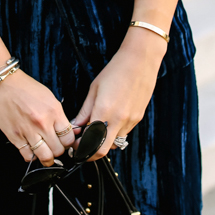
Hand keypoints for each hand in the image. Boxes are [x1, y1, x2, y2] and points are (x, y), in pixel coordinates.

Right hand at [0, 70, 74, 166]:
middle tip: (55, 147)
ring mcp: (28, 132)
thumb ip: (58, 115)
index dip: (68, 142)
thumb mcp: (48, 97)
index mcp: (54, 111)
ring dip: (47, 158)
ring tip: (45, 153)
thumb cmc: (24, 87)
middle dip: (58, 150)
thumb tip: (67, 130)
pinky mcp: (15, 137)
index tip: (65, 142)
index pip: (69, 138)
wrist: (2, 84)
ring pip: (44, 157)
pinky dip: (31, 156)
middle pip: (58, 150)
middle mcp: (42, 123)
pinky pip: (27, 155)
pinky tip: (31, 150)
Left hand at [73, 28, 166, 159]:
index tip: (74, 146)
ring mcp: (130, 121)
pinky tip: (109, 122)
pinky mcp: (137, 119)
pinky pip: (123, 134)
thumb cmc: (115, 71)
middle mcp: (118, 120)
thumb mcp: (94, 89)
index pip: (89, 142)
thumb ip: (84, 111)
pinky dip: (113, 134)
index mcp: (104, 111)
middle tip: (82, 147)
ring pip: (114, 143)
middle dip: (89, 153)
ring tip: (95, 132)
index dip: (80, 148)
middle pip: (102, 151)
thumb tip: (75, 126)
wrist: (140, 61)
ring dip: (102, 142)